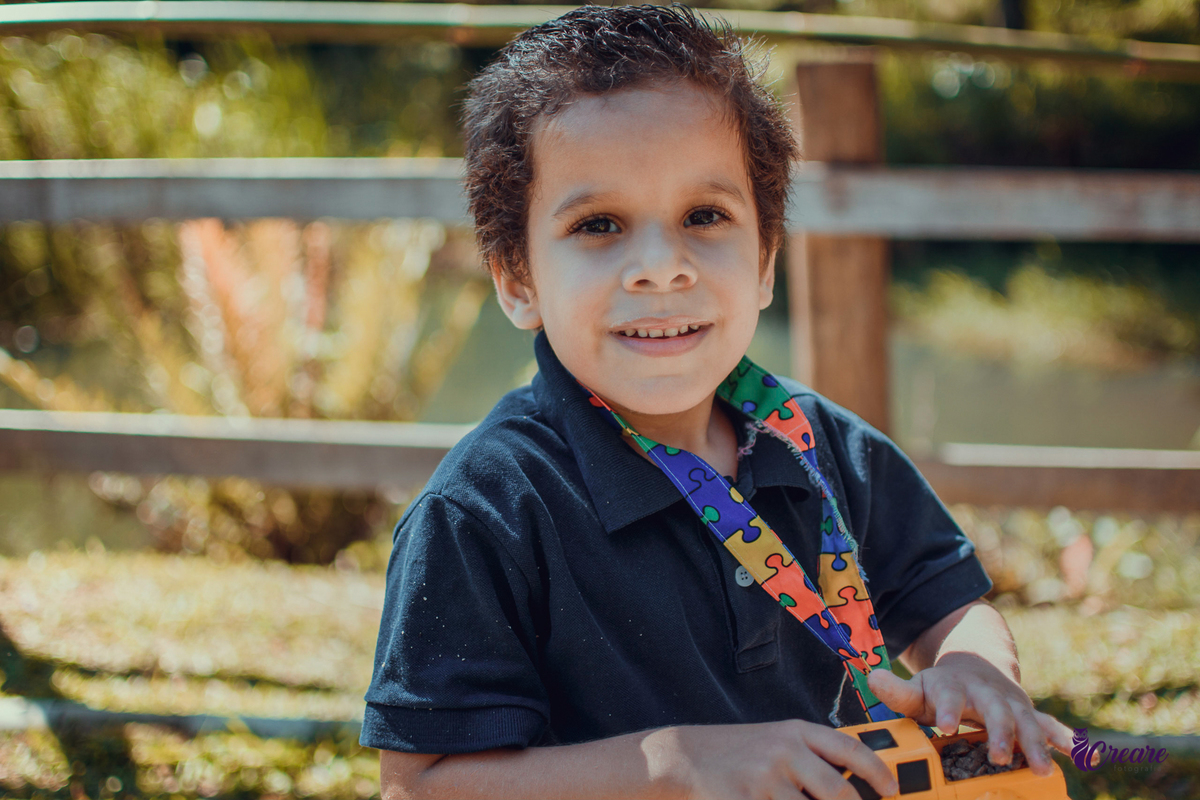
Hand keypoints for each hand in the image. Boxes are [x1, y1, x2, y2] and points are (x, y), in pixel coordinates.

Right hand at [647, 719, 898, 799]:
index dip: (879, 773)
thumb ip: (808, 755)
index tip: (893, 791)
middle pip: (838, 791)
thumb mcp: (773, 740)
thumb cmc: (733, 752)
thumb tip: (849, 781)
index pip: (850, 749)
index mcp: (795, 731)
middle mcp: (784, 750)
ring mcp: (766, 778)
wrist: (682, 757)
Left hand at [866, 653, 1072, 775]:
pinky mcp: (1029, 714)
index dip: (947, 709)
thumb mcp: (918, 689)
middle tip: (998, 755)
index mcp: (952, 686)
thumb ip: (897, 692)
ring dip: (1035, 743)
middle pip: (994, 710)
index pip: (948, 694)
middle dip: (999, 732)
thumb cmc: (942, 689)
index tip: (945, 725)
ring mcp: (1010, 703)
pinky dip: (1067, 739)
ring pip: (1026, 720)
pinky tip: (1084, 756)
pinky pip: (1051, 726)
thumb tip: (872, 677)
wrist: (975, 666)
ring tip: (1041, 768)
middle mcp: (985, 693)